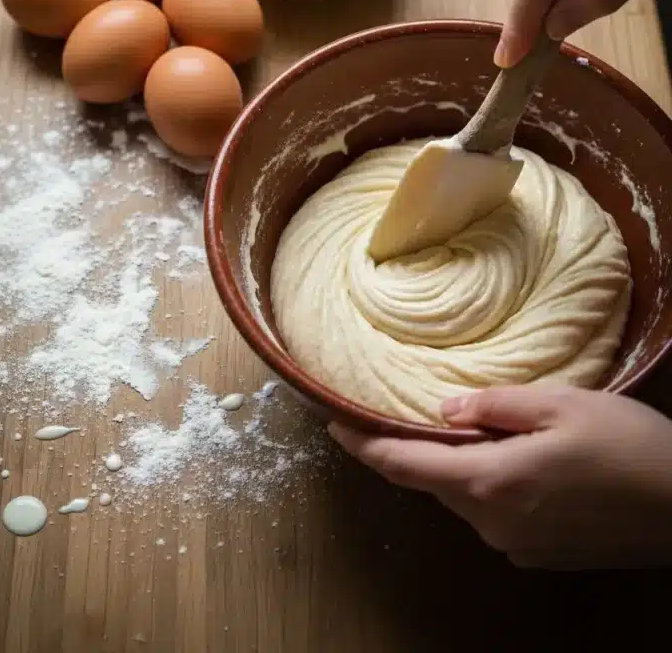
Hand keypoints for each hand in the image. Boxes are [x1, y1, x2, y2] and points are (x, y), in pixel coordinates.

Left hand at [329, 385, 671, 568]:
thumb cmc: (627, 446)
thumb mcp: (561, 404)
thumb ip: (494, 404)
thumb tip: (443, 409)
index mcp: (489, 481)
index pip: (402, 464)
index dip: (362, 444)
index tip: (330, 422)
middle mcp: (492, 522)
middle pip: (432, 481)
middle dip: (414, 446)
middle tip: (406, 406)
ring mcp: (515, 544)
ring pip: (465, 496)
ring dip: (457, 465)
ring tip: (473, 426)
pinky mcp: (539, 555)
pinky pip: (494, 512)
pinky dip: (487, 483)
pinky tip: (514, 459)